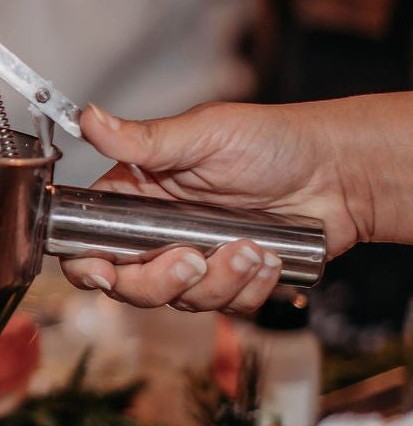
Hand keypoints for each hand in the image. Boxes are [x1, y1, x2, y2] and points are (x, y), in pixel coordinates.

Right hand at [62, 102, 359, 312]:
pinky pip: (226, 308)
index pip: (87, 242)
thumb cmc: (271, 142)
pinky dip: (249, 288)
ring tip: (250, 248)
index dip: (86, 264)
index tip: (103, 271)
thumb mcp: (202, 135)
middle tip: (192, 257)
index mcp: (136, 198)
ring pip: (179, 301)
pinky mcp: (231, 282)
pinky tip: (270, 257)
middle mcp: (157, 235)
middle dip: (158, 281)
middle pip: (128, 285)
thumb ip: (141, 140)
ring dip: (216, 281)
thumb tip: (88, 118)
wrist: (338, 172)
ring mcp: (194, 261)